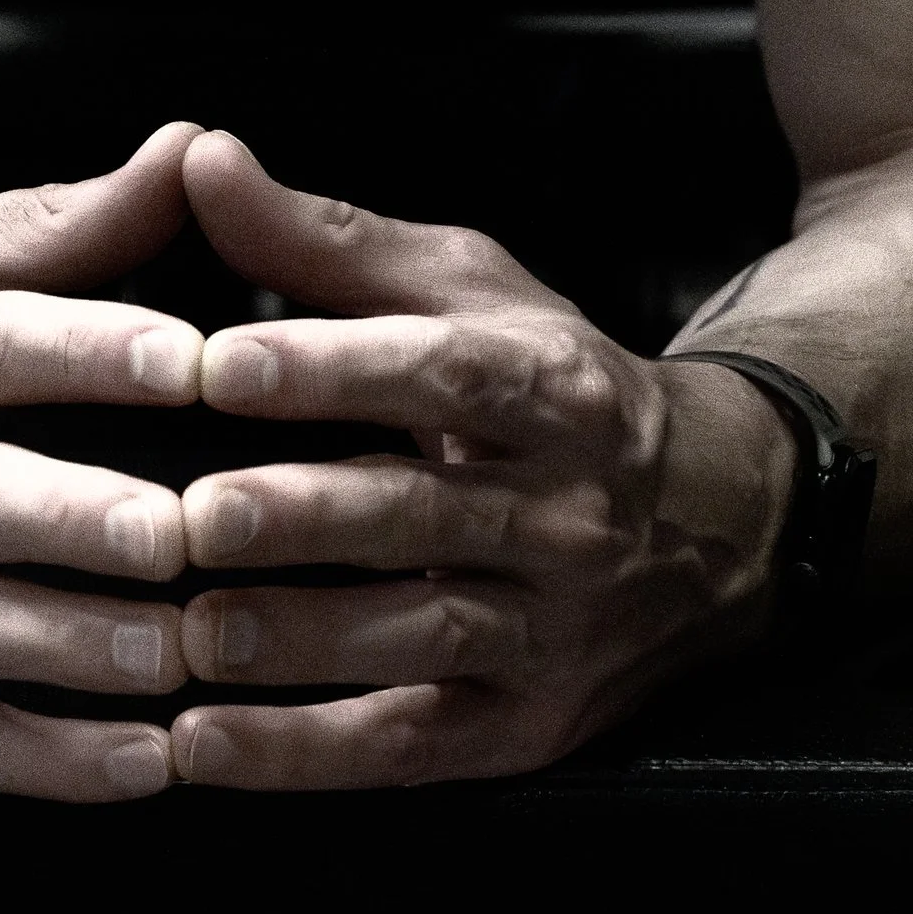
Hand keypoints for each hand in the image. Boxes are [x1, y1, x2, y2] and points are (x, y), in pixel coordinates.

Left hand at [166, 133, 795, 788]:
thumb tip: (198, 158)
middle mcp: (564, 511)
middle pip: (427, 516)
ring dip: (300, 643)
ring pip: (424, 638)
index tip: (221, 366)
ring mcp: (554, 628)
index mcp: (550, 386)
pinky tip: (204, 745)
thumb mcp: (465, 292)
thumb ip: (324, 239)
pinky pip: (411, 747)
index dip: (332, 369)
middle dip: (306, 519)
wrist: (724, 520)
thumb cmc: (553, 385)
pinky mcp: (530, 726)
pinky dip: (305, 755)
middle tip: (194, 516)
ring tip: (188, 636)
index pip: (441, 373)